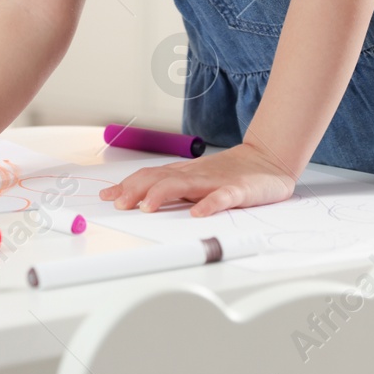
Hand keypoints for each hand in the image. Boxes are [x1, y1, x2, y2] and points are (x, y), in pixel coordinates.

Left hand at [99, 142, 297, 215]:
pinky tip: (198, 213)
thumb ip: (171, 188)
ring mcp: (215, 181)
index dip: (126, 185)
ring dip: (162, 194)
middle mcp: (194, 174)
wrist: (267, 159)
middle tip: (118, 204)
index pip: (148, 176)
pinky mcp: (238, 190)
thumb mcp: (196, 179)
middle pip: (159, 178)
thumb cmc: (229, 172)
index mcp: (183, 173)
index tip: (106, 196)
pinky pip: (222, 197)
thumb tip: (138, 199)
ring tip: (146, 207)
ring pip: (184, 185)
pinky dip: (209, 204)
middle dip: (135, 190)